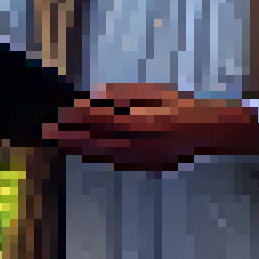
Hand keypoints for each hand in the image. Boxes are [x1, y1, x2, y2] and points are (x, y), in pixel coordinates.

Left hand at [42, 82, 258, 172]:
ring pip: (102, 154)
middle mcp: (138, 143)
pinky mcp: (145, 166)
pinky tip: (86, 152)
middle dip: (68, 137)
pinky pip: (115, 162)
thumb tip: (96, 96)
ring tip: (58, 142)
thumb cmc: (185, 107)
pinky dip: (98, 156)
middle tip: (47, 133)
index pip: (100, 120)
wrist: (211, 132)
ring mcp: (141, 158)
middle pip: (95, 141)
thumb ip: (125, 96)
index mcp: (141, 122)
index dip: (77, 117)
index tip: (59, 113)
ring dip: (78, 148)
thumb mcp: (156, 93)